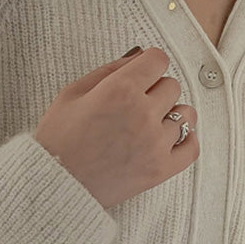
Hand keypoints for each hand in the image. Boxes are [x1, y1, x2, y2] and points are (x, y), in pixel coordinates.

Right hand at [33, 47, 199, 208]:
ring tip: (147, 127)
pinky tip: (170, 140)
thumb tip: (138, 57)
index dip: (147, 67)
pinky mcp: (159, 170)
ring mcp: (154, 144)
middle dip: (154, 93)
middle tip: (132, 108)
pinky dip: (185, 141)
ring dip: (168, 117)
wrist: (53, 186)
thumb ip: (108, 71)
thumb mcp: (71, 95)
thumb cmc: (56, 143)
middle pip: (172, 86)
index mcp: (120, 90)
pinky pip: (191, 148)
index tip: (139, 77)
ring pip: (184, 115)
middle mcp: (142, 114)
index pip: (158, 60)